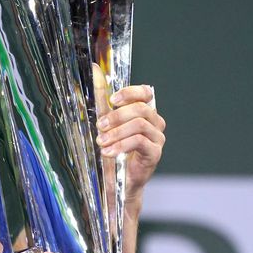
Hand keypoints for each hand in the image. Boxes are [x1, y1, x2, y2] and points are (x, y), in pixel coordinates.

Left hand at [95, 84, 165, 209]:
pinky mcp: (155, 154)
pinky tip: (108, 152)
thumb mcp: (104, 123)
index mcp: (143, 112)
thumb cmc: (111, 149)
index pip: (146, 93)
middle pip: (142, 108)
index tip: (112, 100)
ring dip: (117, 132)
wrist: (116, 182)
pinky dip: (121, 145)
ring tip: (101, 142)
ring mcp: (157, 138)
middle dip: (117, 115)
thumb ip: (102, 98)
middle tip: (100, 125)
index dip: (130, 93)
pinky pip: (140, 142)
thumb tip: (95, 69)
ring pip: (140, 124)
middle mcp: (154, 123)